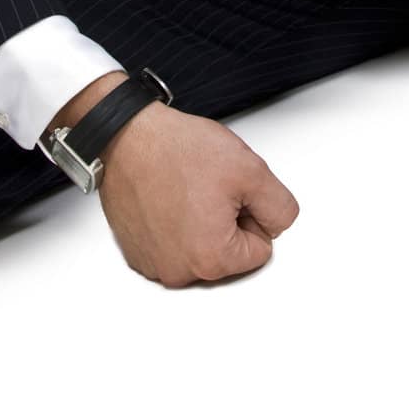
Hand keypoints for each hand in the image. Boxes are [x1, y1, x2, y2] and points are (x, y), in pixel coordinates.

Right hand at [97, 100, 300, 285]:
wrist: (128, 135)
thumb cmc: (176, 150)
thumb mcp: (252, 171)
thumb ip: (280, 207)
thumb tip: (278, 226)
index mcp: (211, 258)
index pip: (260, 249)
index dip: (251, 214)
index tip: (230, 193)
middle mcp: (178, 272)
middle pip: (229, 254)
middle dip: (227, 221)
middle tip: (208, 189)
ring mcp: (154, 265)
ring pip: (201, 249)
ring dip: (200, 223)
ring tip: (186, 192)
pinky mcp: (137, 253)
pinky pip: (173, 246)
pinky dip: (175, 225)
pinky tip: (167, 199)